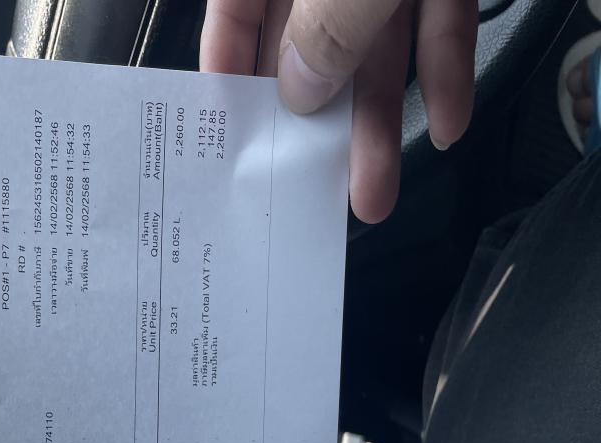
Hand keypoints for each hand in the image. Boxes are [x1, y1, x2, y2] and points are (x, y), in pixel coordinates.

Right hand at [200, 0, 477, 222]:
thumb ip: (326, 22)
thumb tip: (301, 90)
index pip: (236, 7)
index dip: (229, 68)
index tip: (230, 132)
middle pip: (310, 46)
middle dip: (316, 126)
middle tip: (311, 189)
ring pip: (378, 49)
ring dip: (380, 125)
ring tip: (377, 189)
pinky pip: (442, 21)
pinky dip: (444, 72)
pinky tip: (448, 122)